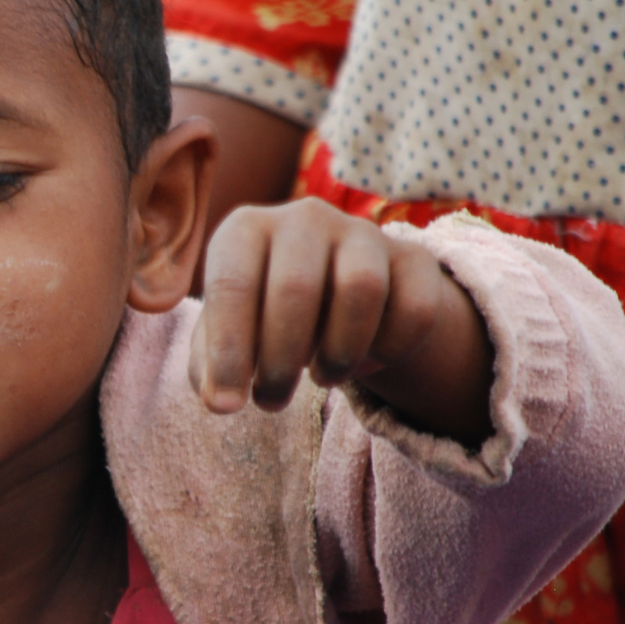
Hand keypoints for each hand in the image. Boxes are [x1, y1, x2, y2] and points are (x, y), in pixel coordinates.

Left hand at [188, 198, 493, 445]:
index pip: (232, 284)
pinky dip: (390, 350)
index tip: (225, 405)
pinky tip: (368, 359)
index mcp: (245, 229)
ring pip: (361, 289)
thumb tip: (218, 398)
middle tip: (271, 401)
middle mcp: (303, 217)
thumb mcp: (230, 333)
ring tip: (322, 376)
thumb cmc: (266, 316)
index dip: (228, 351)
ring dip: (339, 353)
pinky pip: (413, 309)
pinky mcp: (412, 258)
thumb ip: (212, 363)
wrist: (338, 293)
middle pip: (296, 288)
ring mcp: (362, 232)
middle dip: (280, 362)